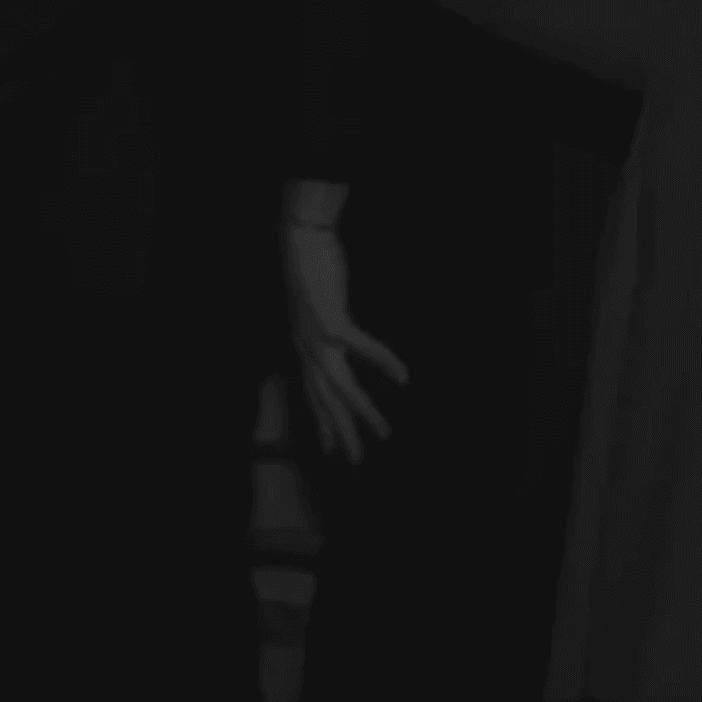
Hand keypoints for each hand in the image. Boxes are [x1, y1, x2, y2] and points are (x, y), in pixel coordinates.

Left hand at [280, 191, 408, 463]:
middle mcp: (306, 349)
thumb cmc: (311, 267)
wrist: (299, 242)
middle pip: (324, 400)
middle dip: (340, 432)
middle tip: (353, 459)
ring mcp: (317, 338)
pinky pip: (361, 347)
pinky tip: (402, 374)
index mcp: (303, 347)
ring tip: (382, 431)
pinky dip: (383, 361)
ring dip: (361, 412)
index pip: (312, 394)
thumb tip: (336, 334)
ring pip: (340, 387)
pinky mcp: (331, 321)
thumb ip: (327, 325)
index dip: (322, 422)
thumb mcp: (317, 305)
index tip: (331, 447)